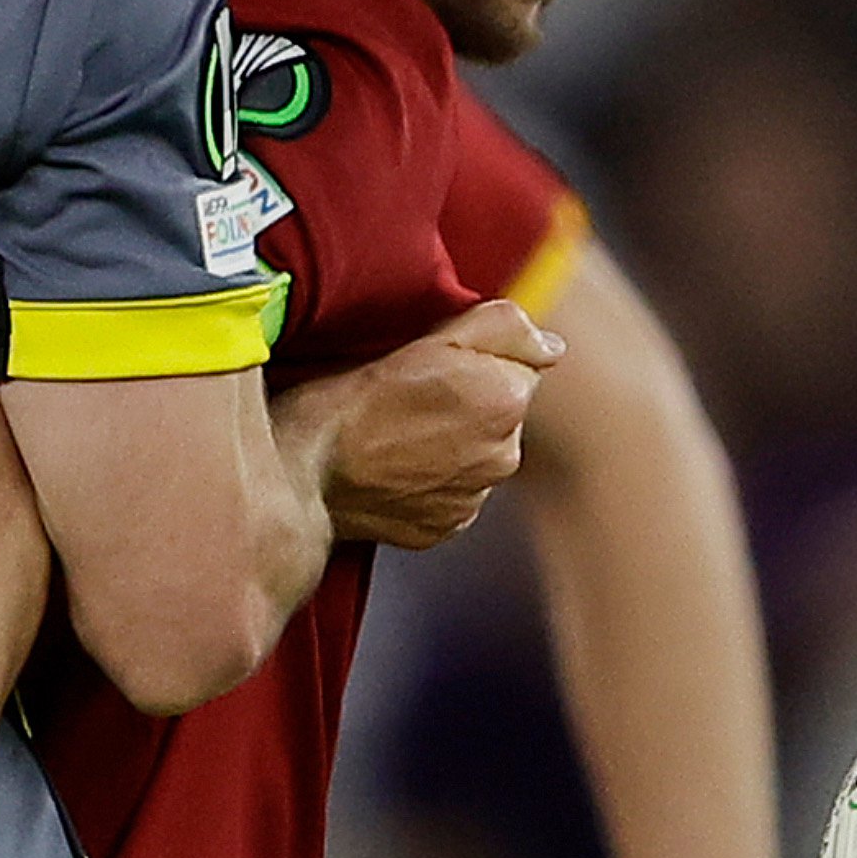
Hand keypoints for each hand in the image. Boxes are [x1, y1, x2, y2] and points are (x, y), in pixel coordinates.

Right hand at [293, 299, 561, 549]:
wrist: (304, 471)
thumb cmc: (355, 399)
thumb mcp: (430, 337)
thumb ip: (505, 328)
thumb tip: (552, 347)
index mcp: (507, 400)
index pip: (518, 365)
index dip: (475, 359)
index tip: (433, 364)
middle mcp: (503, 455)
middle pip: (501, 412)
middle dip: (469, 401)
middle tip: (411, 395)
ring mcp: (474, 499)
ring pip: (476, 453)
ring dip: (450, 441)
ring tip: (397, 431)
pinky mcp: (446, 529)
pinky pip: (452, 492)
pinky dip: (430, 479)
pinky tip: (394, 465)